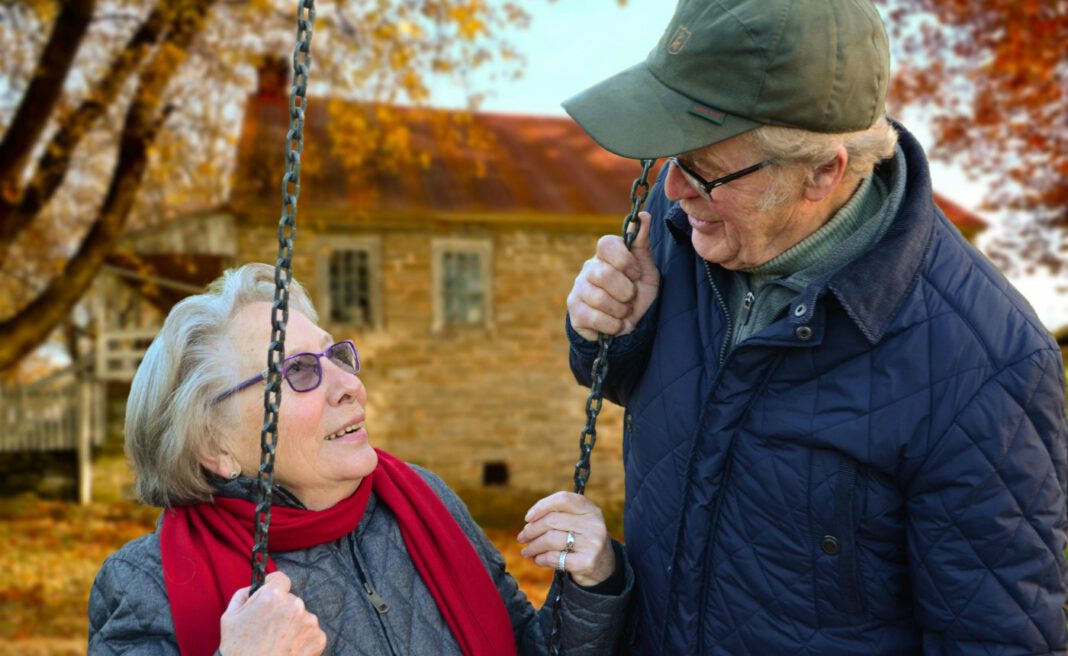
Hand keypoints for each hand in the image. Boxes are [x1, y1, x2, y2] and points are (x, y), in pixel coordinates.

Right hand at [219, 571, 326, 655]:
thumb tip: (254, 587)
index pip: (280, 579)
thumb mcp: (229, 618)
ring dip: (293, 625)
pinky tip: (288, 650)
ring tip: (278, 643)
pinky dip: (302, 640)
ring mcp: (309, 622)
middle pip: (291, 600)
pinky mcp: (318, 638)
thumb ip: (243, 595)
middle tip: (269, 629)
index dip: (274, 586)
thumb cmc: (238, 650)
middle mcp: (294, 605)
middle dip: (282, 610)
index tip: (271, 596)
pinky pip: (311, 633)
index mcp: (272, 596)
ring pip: (301, 616)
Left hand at [517, 492, 615, 586]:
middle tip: (522, 537)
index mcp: (591, 509)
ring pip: (550, 540)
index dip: (541, 506)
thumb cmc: (583, 539)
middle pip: (552, 521)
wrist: (604, 567)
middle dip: (532, 530)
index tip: (528, 517)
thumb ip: (559, 515)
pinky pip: (554, 558)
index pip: (562, 499)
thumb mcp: (579, 521)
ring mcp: (592, 544)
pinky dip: (541, 559)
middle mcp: (594, 524)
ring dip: (533, 546)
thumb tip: (529, 520)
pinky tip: (537, 560)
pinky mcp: (586, 562)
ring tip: (526, 551)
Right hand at [567, 211, 659, 340]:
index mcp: (606, 255)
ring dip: (620, 311)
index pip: (606, 244)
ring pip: (599, 298)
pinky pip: (593, 317)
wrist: (628, 326)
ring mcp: (578, 288)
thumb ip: (642, 244)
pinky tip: (616, 324)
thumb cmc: (637, 294)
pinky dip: (612, 325)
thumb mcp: (646, 270)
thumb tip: (644, 215)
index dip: (624, 260)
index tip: (636, 274)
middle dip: (626, 292)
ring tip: (624, 312)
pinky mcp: (574, 310)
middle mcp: (589, 268)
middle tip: (631, 298)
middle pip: (603, 274)